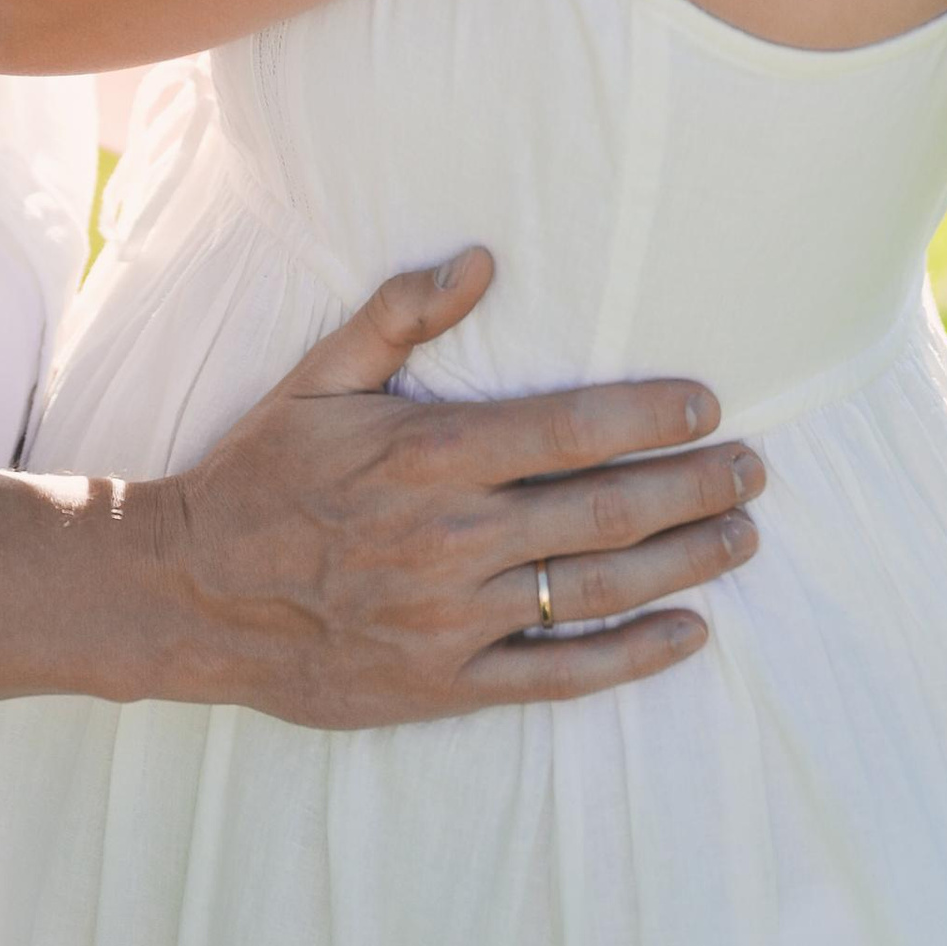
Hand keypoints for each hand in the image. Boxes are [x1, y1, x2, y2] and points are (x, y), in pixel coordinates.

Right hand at [137, 251, 761, 722]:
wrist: (191, 592)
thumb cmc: (259, 474)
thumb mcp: (317, 378)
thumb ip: (400, 316)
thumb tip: (480, 262)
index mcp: (428, 455)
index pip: (570, 429)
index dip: (650, 415)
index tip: (709, 405)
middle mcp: (453, 538)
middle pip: (605, 511)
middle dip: (694, 486)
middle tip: (755, 470)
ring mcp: (454, 618)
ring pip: (597, 590)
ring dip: (684, 563)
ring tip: (741, 537)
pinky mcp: (446, 683)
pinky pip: (559, 675)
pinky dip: (632, 656)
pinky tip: (688, 634)